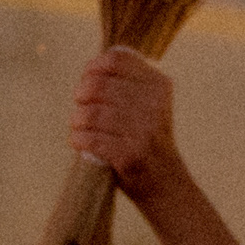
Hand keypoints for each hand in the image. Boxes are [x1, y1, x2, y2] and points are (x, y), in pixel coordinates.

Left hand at [70, 47, 186, 200]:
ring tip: (78, 127)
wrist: (166, 185)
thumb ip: (126, 84)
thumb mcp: (148, 105)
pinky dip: (78, 139)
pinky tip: (78, 142)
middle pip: (99, 86)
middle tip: (80, 109)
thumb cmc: (146, 141)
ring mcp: (144, 130)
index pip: (117, 59)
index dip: (93, 67)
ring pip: (92, 113)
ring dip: (77, 120)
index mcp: (159, 85)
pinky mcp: (131, 155)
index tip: (86, 81)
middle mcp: (155, 105)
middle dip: (81, 96)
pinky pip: (91, 139)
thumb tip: (89, 69)